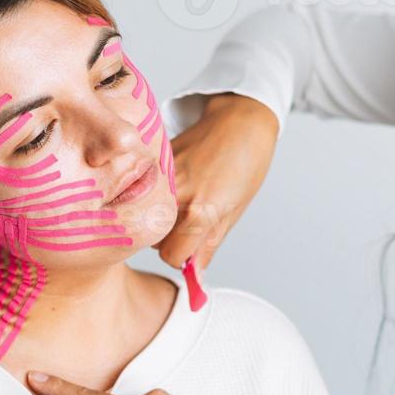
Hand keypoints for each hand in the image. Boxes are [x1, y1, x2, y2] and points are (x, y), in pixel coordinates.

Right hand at [157, 93, 278, 271]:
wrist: (240, 120)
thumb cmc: (246, 165)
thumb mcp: (233, 212)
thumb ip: (208, 245)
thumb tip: (194, 273)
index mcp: (200, 213)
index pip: (171, 256)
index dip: (181, 256)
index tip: (189, 248)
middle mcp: (177, 196)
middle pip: (155, 238)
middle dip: (169, 237)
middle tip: (189, 221)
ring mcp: (163, 179)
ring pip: (148, 215)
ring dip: (161, 215)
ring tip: (183, 198)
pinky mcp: (156, 163)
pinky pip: (148, 192)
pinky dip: (157, 194)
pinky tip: (177, 182)